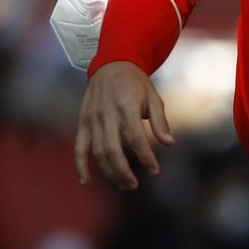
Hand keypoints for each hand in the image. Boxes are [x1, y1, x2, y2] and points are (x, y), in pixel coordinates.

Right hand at [74, 61, 174, 188]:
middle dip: (123, 172)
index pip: (137, 139)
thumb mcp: (153, 97)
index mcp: (127, 106)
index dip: (146, 158)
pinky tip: (86, 181)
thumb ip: (160, 121)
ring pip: (97, 151)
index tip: (155, 171)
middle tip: (134, 185)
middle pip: (113, 150)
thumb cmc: (136, 83)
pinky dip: (80, 165)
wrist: (111, 63)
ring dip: (109, 172)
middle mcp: (108, 113)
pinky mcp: (83, 121)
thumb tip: (169, 143)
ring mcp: (92, 118)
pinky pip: (79, 146)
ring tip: (123, 184)